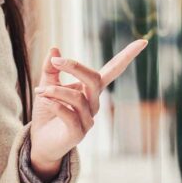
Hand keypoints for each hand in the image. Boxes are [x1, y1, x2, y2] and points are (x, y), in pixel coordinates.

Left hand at [29, 39, 148, 178]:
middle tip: (55, 61)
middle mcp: (94, 104)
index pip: (113, 71)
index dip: (127, 57)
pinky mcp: (78, 134)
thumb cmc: (47, 112)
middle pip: (94, 80)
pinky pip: (69, 116)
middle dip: (75, 67)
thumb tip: (54, 48)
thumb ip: (51, 69)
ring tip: (39, 91)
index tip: (143, 41)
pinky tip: (44, 100)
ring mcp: (88, 120)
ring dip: (56, 91)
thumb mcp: (46, 85)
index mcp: (90, 90)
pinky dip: (55, 105)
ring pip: (78, 98)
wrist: (40, 141)